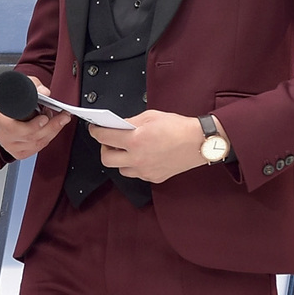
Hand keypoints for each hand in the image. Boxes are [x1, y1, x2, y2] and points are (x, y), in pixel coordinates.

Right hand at [0, 91, 67, 160]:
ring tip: (60, 119)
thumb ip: (32, 86)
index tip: (44, 118)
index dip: (32, 125)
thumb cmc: (6, 103)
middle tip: (63, 117)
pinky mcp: (19, 153)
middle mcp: (3, 135)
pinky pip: (38, 148)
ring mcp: (11, 146)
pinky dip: (48, 138)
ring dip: (52, 131)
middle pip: (30, 136)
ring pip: (36, 143)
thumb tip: (45, 92)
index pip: (13, 128)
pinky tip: (52, 128)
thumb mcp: (16, 87)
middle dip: (51, 126)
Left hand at [90, 109, 209, 183]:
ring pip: (121, 169)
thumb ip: (130, 122)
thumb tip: (118, 125)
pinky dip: (135, 165)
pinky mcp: (153, 178)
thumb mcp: (151, 116)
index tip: (95, 129)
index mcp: (135, 140)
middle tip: (111, 141)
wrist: (199, 142)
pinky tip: (143, 156)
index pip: (104, 137)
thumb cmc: (178, 127)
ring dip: (121, 159)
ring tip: (129, 150)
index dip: (95, 131)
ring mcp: (145, 171)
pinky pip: (136, 174)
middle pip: (106, 159)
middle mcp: (137, 158)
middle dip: (105, 149)